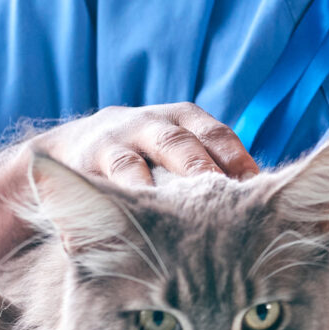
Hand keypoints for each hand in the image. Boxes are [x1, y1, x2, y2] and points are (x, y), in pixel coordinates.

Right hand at [37, 103, 259, 187]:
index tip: (259, 186)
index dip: (237, 158)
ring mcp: (120, 137)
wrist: (68, 150)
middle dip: (204, 167)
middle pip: (183, 142)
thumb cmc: (142, 161)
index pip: (217, 135)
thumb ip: (209, 173)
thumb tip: (260, 205)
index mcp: (184, 120)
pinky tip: (141, 209)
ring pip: (141, 157)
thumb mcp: (175, 157)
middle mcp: (154, 122)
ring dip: (163, 179)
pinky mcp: (90, 156)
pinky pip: (111, 172)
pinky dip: (128, 189)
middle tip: (226, 195)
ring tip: (183, 204)